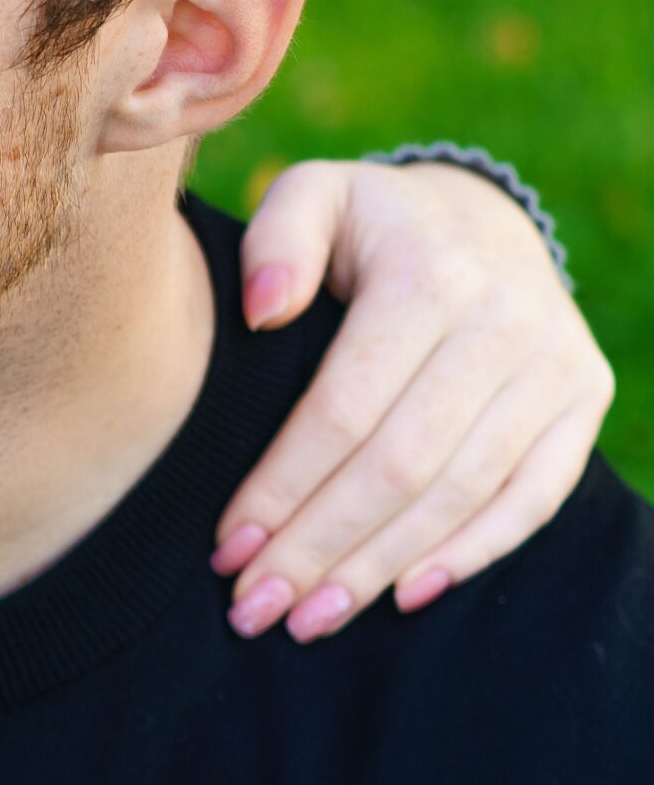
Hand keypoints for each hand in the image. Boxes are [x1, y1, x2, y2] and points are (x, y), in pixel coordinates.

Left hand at [210, 158, 610, 641]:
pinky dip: (469, 553)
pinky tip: (402, 593)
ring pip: (462, 493)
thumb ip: (277, 239)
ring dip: (380, 566)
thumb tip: (260, 311)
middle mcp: (504, 322)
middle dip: (321, 546)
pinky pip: (533, 498)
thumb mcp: (313, 195)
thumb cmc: (368, 220)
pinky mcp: (585, 401)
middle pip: (401, 464)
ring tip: (309, 616)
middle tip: (255, 607)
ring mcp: (556, 366)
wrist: (480, 213)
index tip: (227, 545)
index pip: (345, 407)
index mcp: (428, 273)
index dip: (284, 485)